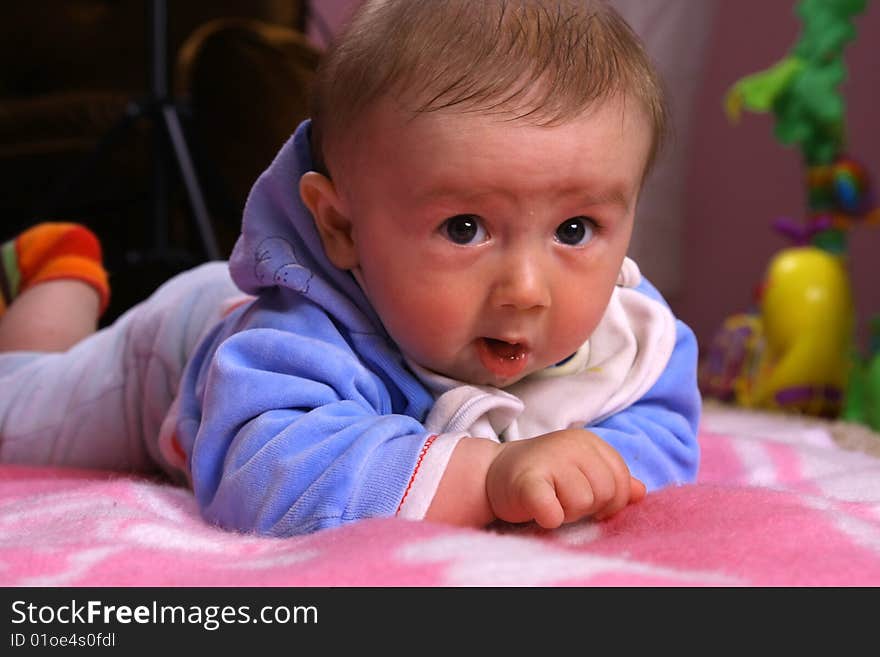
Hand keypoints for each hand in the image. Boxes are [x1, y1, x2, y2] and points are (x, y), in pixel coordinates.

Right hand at [486, 428, 644, 528]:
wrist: (490, 473)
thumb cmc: (541, 475)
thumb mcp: (579, 471)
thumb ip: (610, 479)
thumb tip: (640, 491)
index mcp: (589, 442)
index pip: (621, 479)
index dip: (608, 500)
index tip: (586, 499)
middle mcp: (572, 444)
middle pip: (606, 492)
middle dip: (588, 506)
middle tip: (562, 500)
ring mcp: (550, 459)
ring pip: (584, 503)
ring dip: (567, 513)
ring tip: (550, 502)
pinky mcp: (528, 481)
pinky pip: (553, 511)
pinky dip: (549, 518)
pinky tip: (540, 511)